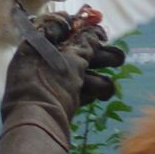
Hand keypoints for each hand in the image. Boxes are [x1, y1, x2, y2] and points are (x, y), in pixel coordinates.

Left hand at [0, 6, 125, 153]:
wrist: (37, 126)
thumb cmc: (48, 85)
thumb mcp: (70, 58)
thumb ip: (84, 42)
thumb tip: (93, 28)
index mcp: (36, 46)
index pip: (59, 28)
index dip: (80, 27)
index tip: (100, 30)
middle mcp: (40, 62)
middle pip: (74, 51)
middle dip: (98, 53)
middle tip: (119, 57)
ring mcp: (48, 83)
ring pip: (79, 72)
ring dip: (98, 73)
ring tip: (113, 77)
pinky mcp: (57, 103)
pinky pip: (78, 91)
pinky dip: (91, 90)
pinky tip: (103, 93)